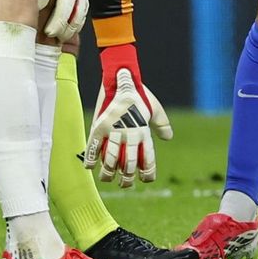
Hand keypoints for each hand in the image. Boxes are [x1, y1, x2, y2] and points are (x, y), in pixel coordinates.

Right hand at [85, 44, 171, 187]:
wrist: (121, 75)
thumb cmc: (139, 93)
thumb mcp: (154, 107)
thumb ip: (161, 123)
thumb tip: (167, 137)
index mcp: (143, 130)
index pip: (147, 157)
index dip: (147, 171)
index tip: (145, 180)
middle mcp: (129, 131)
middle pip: (128, 162)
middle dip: (127, 178)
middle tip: (125, 183)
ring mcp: (113, 128)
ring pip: (111, 158)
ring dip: (108, 172)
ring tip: (107, 179)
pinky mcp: (99, 124)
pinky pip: (93, 145)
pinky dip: (90, 158)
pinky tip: (89, 167)